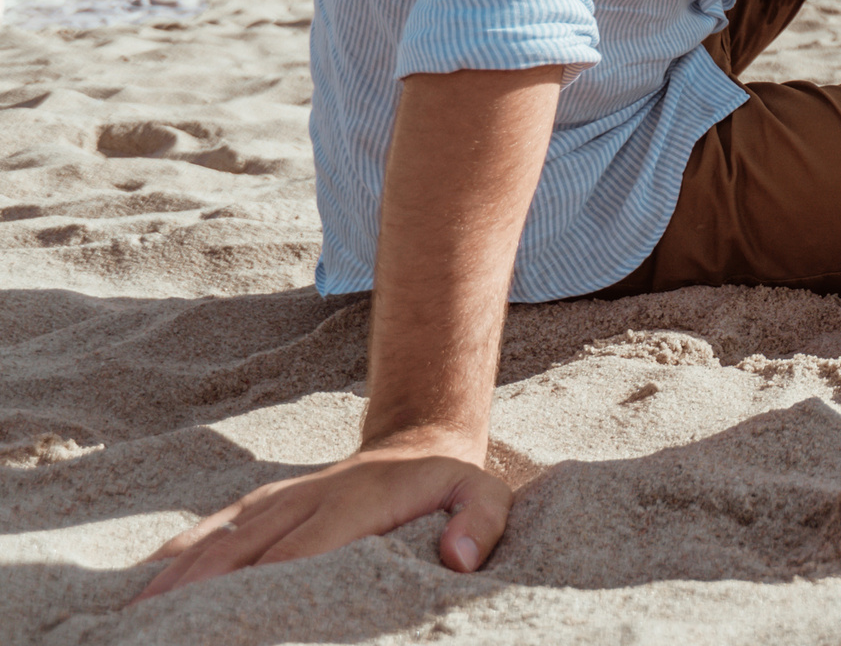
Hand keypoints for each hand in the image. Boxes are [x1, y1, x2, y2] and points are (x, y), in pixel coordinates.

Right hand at [136, 430, 508, 599]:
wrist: (421, 440)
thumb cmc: (450, 485)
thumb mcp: (484, 495)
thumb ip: (479, 524)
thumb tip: (457, 559)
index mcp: (353, 503)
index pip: (299, 556)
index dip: (264, 596)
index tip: (233, 632)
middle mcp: (302, 500)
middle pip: (239, 555)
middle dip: (197, 599)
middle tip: (155, 637)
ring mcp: (274, 501)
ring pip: (211, 545)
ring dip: (170, 586)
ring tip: (129, 626)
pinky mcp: (257, 507)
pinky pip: (204, 536)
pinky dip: (168, 566)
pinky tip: (135, 596)